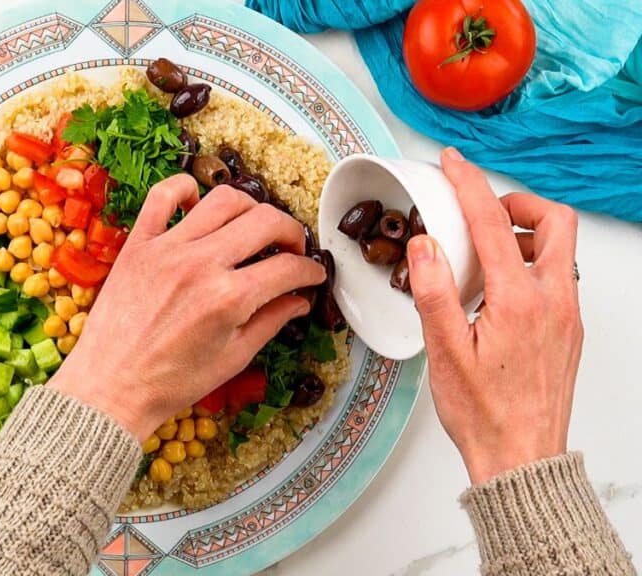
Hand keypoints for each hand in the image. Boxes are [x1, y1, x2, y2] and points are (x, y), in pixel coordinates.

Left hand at [49, 174, 325, 440]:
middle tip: (291, 249)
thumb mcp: (232, 358)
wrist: (110, 388)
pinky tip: (199, 204)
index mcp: (228, 299)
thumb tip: (299, 300)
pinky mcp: (138, 244)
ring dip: (249, 208)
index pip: (287, 267)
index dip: (310, 270)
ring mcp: (166, 249)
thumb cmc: (170, 383)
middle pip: (265, 221)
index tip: (312, 274)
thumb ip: (270, 321)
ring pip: (223, 200)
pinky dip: (185, 188)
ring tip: (253, 228)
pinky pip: (163, 196)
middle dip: (291, 232)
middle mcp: (200, 265)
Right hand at [409, 148, 582, 484]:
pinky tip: (494, 293)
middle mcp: (554, 301)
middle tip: (482, 212)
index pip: (494, 223)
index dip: (470, 184)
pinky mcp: (567, 332)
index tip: (453, 162)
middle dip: (517, 203)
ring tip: (483, 254)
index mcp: (519, 301)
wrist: (522, 459)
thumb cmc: (484, 414)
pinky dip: (528, 265)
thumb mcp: (445, 353)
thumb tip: (425, 244)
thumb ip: (434, 292)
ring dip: (524, 235)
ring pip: (559, 250)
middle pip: (555, 221)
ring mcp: (566, 317)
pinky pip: (555, 279)